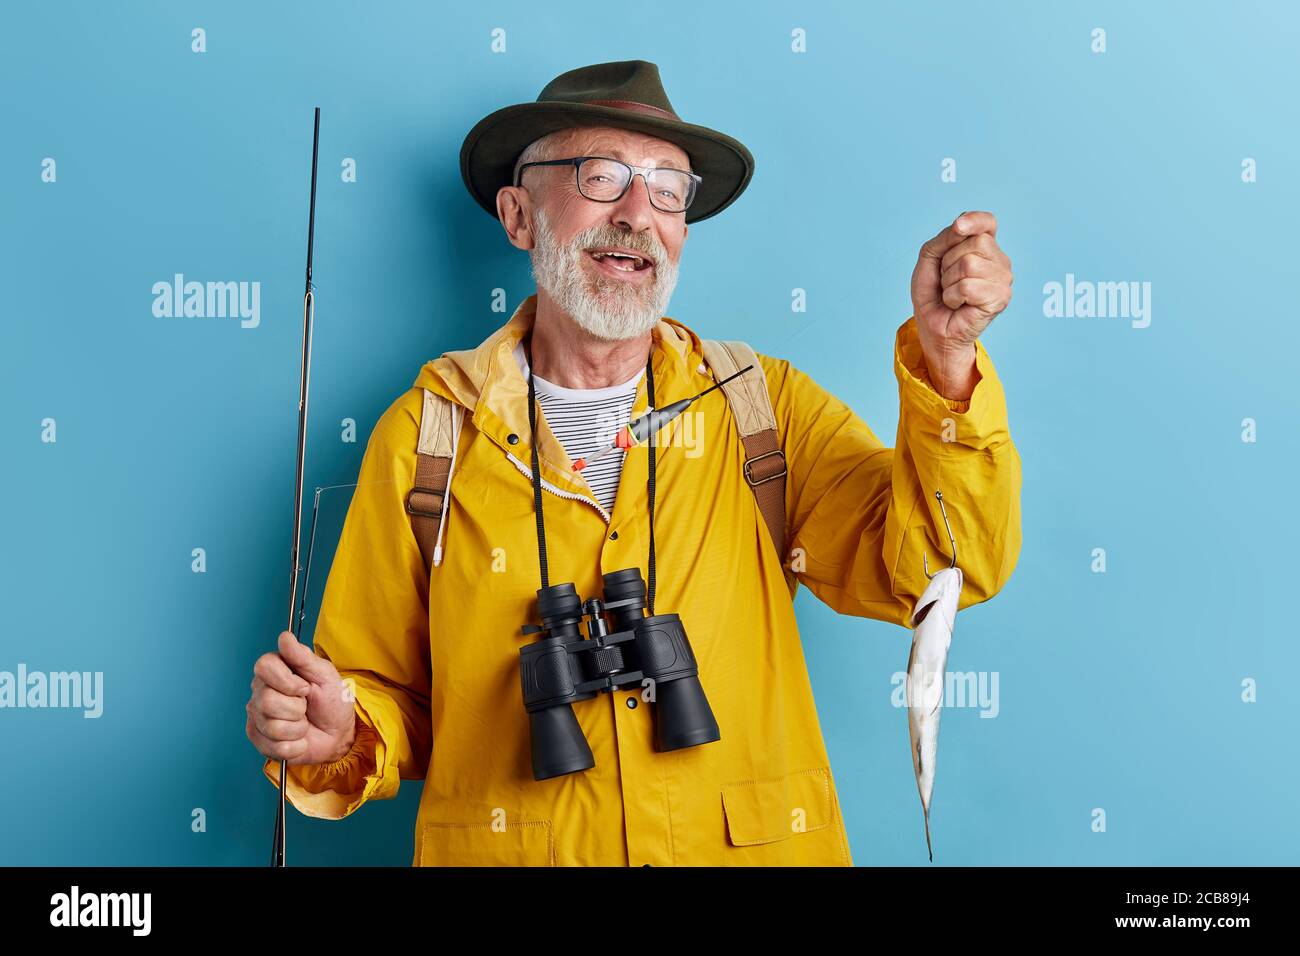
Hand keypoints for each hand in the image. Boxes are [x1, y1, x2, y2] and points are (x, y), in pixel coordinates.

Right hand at [247, 631, 357, 764]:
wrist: (338, 733)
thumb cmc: (332, 701)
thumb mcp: (325, 675)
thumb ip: (303, 657)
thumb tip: (284, 637)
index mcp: (275, 671)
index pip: (263, 666)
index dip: (287, 680)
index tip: (305, 687)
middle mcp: (260, 693)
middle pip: (266, 700)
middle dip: (296, 707)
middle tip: (306, 706)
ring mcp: (257, 718)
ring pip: (271, 726)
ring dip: (297, 728)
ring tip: (304, 723)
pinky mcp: (260, 741)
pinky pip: (275, 747)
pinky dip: (295, 745)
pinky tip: (300, 739)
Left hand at [909, 211, 1012, 399]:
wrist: (932, 327)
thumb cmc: (933, 294)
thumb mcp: (930, 259)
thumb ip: (944, 238)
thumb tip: (960, 226)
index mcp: (985, 248)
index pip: (988, 222)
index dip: (974, 220)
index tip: (958, 227)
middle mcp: (999, 261)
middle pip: (975, 241)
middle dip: (948, 262)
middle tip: (947, 281)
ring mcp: (1003, 279)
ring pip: (969, 264)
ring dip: (949, 282)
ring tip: (952, 294)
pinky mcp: (1000, 298)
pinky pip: (968, 286)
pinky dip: (953, 297)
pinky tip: (957, 305)